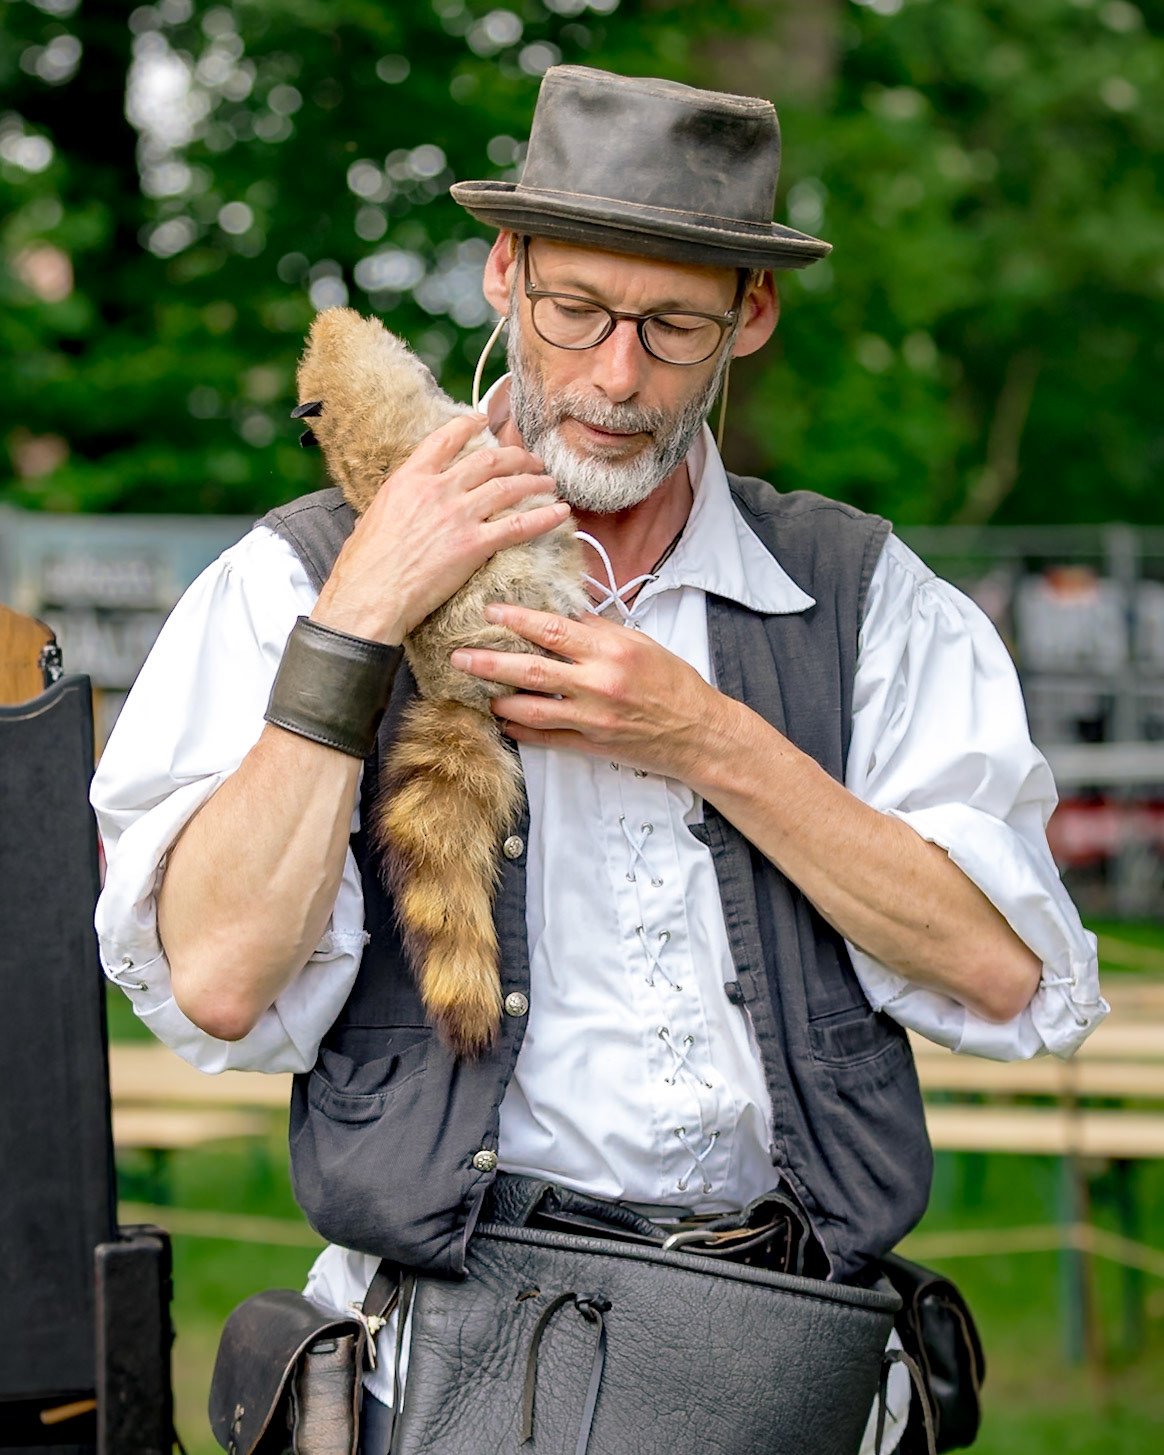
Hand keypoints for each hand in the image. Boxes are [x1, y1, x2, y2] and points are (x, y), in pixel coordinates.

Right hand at [312, 414, 568, 643]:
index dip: (469, 425)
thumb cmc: (364, 566)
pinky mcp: (474, 545)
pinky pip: (519, 525)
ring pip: (509, 487)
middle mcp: (437, 489)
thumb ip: (396, 503)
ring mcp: (458, 515)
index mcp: (409, 479)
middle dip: (516, 457)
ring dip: (535, 483)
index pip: (445, 439)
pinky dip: (544, 517)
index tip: (484, 419)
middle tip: (531, 461)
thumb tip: (399, 505)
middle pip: (488, 460)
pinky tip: (561, 513)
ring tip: (550, 483)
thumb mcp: (373, 518)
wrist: (370, 595)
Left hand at [449, 603, 738, 786]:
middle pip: (531, 669)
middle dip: (489, 661)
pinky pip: (546, 738)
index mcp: (611, 651)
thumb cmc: (673, 683)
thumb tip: (564, 612)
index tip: (490, 612)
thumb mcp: (640, 644)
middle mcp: (598, 684)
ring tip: (478, 691)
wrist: (698, 732)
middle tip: (459, 655)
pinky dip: (521, 731)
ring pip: (531, 708)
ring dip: (499, 700)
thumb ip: (599, 630)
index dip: (516, 619)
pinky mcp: (591, 744)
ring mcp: (592, 717)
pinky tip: (504, 723)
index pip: (552, 629)